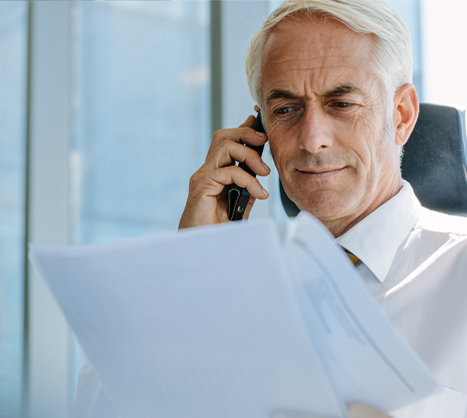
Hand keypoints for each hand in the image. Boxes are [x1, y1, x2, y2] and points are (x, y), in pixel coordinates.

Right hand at [178, 114, 269, 228]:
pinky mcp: (201, 186)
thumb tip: (262, 174)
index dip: (243, 127)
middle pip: (223, 136)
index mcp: (215, 173)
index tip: (258, 119)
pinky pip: (229, 171)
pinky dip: (249, 180)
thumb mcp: (241, 206)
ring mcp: (202, 177)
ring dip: (250, 155)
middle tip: (265, 141)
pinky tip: (259, 193)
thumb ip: (248, 188)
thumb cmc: (218, 231)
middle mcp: (206, 171)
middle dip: (247, 133)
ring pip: (226, 146)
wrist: (201, 249)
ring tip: (265, 172)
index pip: (228, 142)